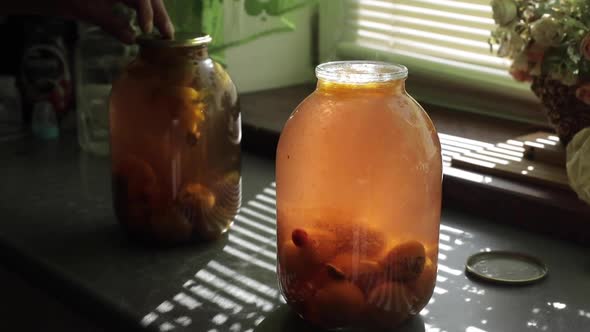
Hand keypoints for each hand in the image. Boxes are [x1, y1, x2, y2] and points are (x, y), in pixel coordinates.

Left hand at [59, 0, 173, 42]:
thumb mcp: (89, 11)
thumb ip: (112, 23)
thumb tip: (132, 39)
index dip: (147, 12)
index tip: (147, 30)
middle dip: (159, 14)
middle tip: (168, 34)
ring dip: (156, 14)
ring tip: (164, 32)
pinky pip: (137, 2)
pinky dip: (144, 12)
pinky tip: (149, 26)